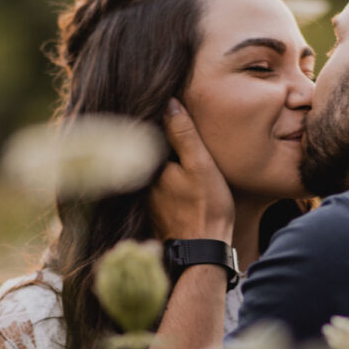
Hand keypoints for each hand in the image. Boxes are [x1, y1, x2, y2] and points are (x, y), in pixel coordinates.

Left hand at [150, 98, 235, 243]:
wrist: (203, 251)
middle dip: (154, 136)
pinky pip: (154, 185)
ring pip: (151, 168)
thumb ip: (184, 134)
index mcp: (151, 164)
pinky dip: (160, 176)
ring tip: (169, 138)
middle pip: (148, 150)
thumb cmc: (206, 207)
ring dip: (157, 156)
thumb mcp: (200, 165)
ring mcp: (146, 197)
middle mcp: (142, 179)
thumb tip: (169, 101)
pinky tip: (172, 172)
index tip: (159, 97)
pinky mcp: (153, 210)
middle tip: (164, 113)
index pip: (147, 131)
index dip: (157, 116)